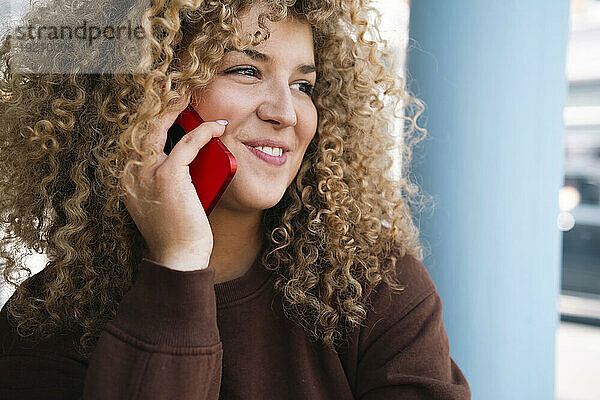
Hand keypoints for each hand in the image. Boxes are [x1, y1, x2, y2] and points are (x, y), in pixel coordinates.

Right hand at [121, 95, 226, 270]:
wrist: (178, 258)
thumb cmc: (178, 231)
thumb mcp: (167, 199)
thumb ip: (170, 175)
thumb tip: (193, 154)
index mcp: (128, 178)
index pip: (138, 137)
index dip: (152, 116)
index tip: (168, 99)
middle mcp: (130, 172)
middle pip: (143, 125)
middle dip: (158, 101)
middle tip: (175, 84)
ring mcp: (146, 173)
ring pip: (160, 127)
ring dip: (177, 108)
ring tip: (190, 94)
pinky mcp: (167, 177)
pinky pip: (188, 144)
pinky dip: (205, 133)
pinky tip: (218, 127)